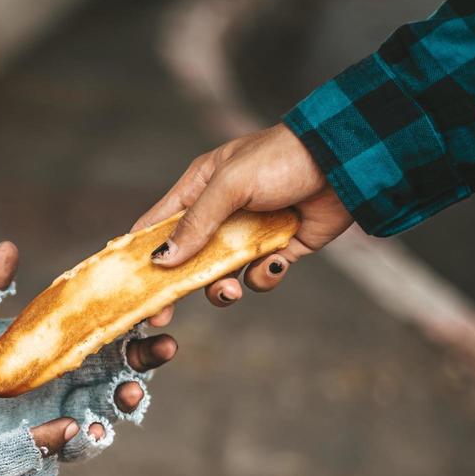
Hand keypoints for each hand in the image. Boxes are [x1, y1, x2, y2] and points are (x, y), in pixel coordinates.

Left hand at [0, 242, 177, 457]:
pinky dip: (78, 440)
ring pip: (101, 413)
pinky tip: (76, 428)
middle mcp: (63, 384)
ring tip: (128, 394)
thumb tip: (5, 250)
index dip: (134, 321)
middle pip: (117, 373)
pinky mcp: (35, 454)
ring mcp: (52, 420)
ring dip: (118, 405)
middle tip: (162, 348)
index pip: (106, 330)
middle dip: (142, 364)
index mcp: (55, 345)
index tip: (154, 308)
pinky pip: (65, 449)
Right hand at [131, 124, 351, 313]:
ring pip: (221, 275)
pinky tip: (275, 262)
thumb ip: (195, 223)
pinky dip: (264, 276)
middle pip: (186, 259)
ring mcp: (250, 234)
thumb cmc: (281, 159)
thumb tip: (161, 260)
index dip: (141, 255)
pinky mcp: (280, 249)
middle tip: (162, 315)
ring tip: (231, 289)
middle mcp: (221, 213)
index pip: (159, 225)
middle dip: (176, 287)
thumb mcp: (229, 186)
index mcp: (200, 188)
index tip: (129, 286)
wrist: (345, 164)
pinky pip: (260, 275)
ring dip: (222, 288)